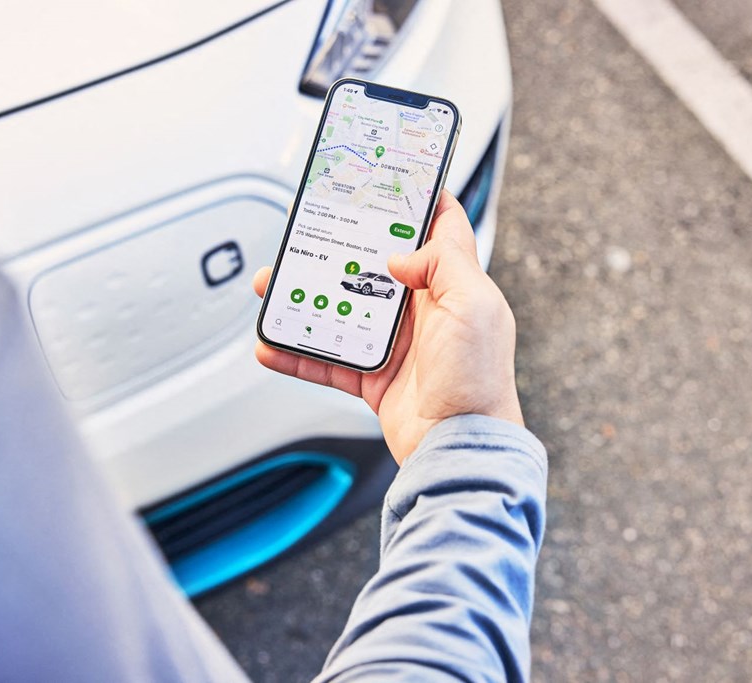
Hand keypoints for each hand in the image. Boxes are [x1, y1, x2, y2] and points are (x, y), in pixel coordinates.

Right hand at [253, 190, 522, 464]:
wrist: (458, 448)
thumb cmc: (479, 380)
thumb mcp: (474, 306)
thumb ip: (443, 263)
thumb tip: (400, 255)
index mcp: (452, 285)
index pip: (435, 228)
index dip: (412, 201)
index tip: (382, 180)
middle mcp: (424, 310)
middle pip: (372, 266)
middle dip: (338, 247)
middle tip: (308, 229)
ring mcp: (396, 344)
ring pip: (341, 308)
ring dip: (305, 297)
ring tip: (274, 284)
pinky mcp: (373, 376)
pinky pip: (327, 358)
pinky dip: (298, 352)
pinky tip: (273, 343)